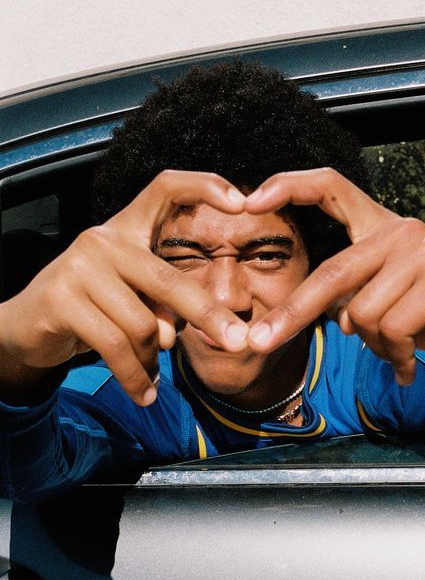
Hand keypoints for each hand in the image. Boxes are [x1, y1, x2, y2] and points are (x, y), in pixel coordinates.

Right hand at [0, 170, 250, 405]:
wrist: (27, 329)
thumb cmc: (93, 312)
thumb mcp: (135, 300)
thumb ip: (165, 305)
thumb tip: (187, 332)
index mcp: (126, 230)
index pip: (165, 189)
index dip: (203, 186)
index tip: (241, 202)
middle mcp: (102, 240)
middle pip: (169, 281)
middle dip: (209, 316)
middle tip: (238, 342)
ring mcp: (79, 267)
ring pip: (144, 325)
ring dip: (154, 360)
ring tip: (152, 376)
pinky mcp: (62, 300)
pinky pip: (116, 346)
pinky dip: (135, 376)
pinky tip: (144, 394)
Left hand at [243, 168, 424, 386]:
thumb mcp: (385, 298)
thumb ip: (351, 296)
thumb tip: (329, 320)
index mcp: (380, 227)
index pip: (331, 187)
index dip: (289, 186)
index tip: (249, 200)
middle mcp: (400, 231)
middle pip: (333, 273)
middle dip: (294, 314)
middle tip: (259, 342)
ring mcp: (424, 254)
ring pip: (362, 314)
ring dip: (374, 347)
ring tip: (397, 352)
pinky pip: (393, 331)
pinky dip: (397, 358)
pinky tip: (409, 366)